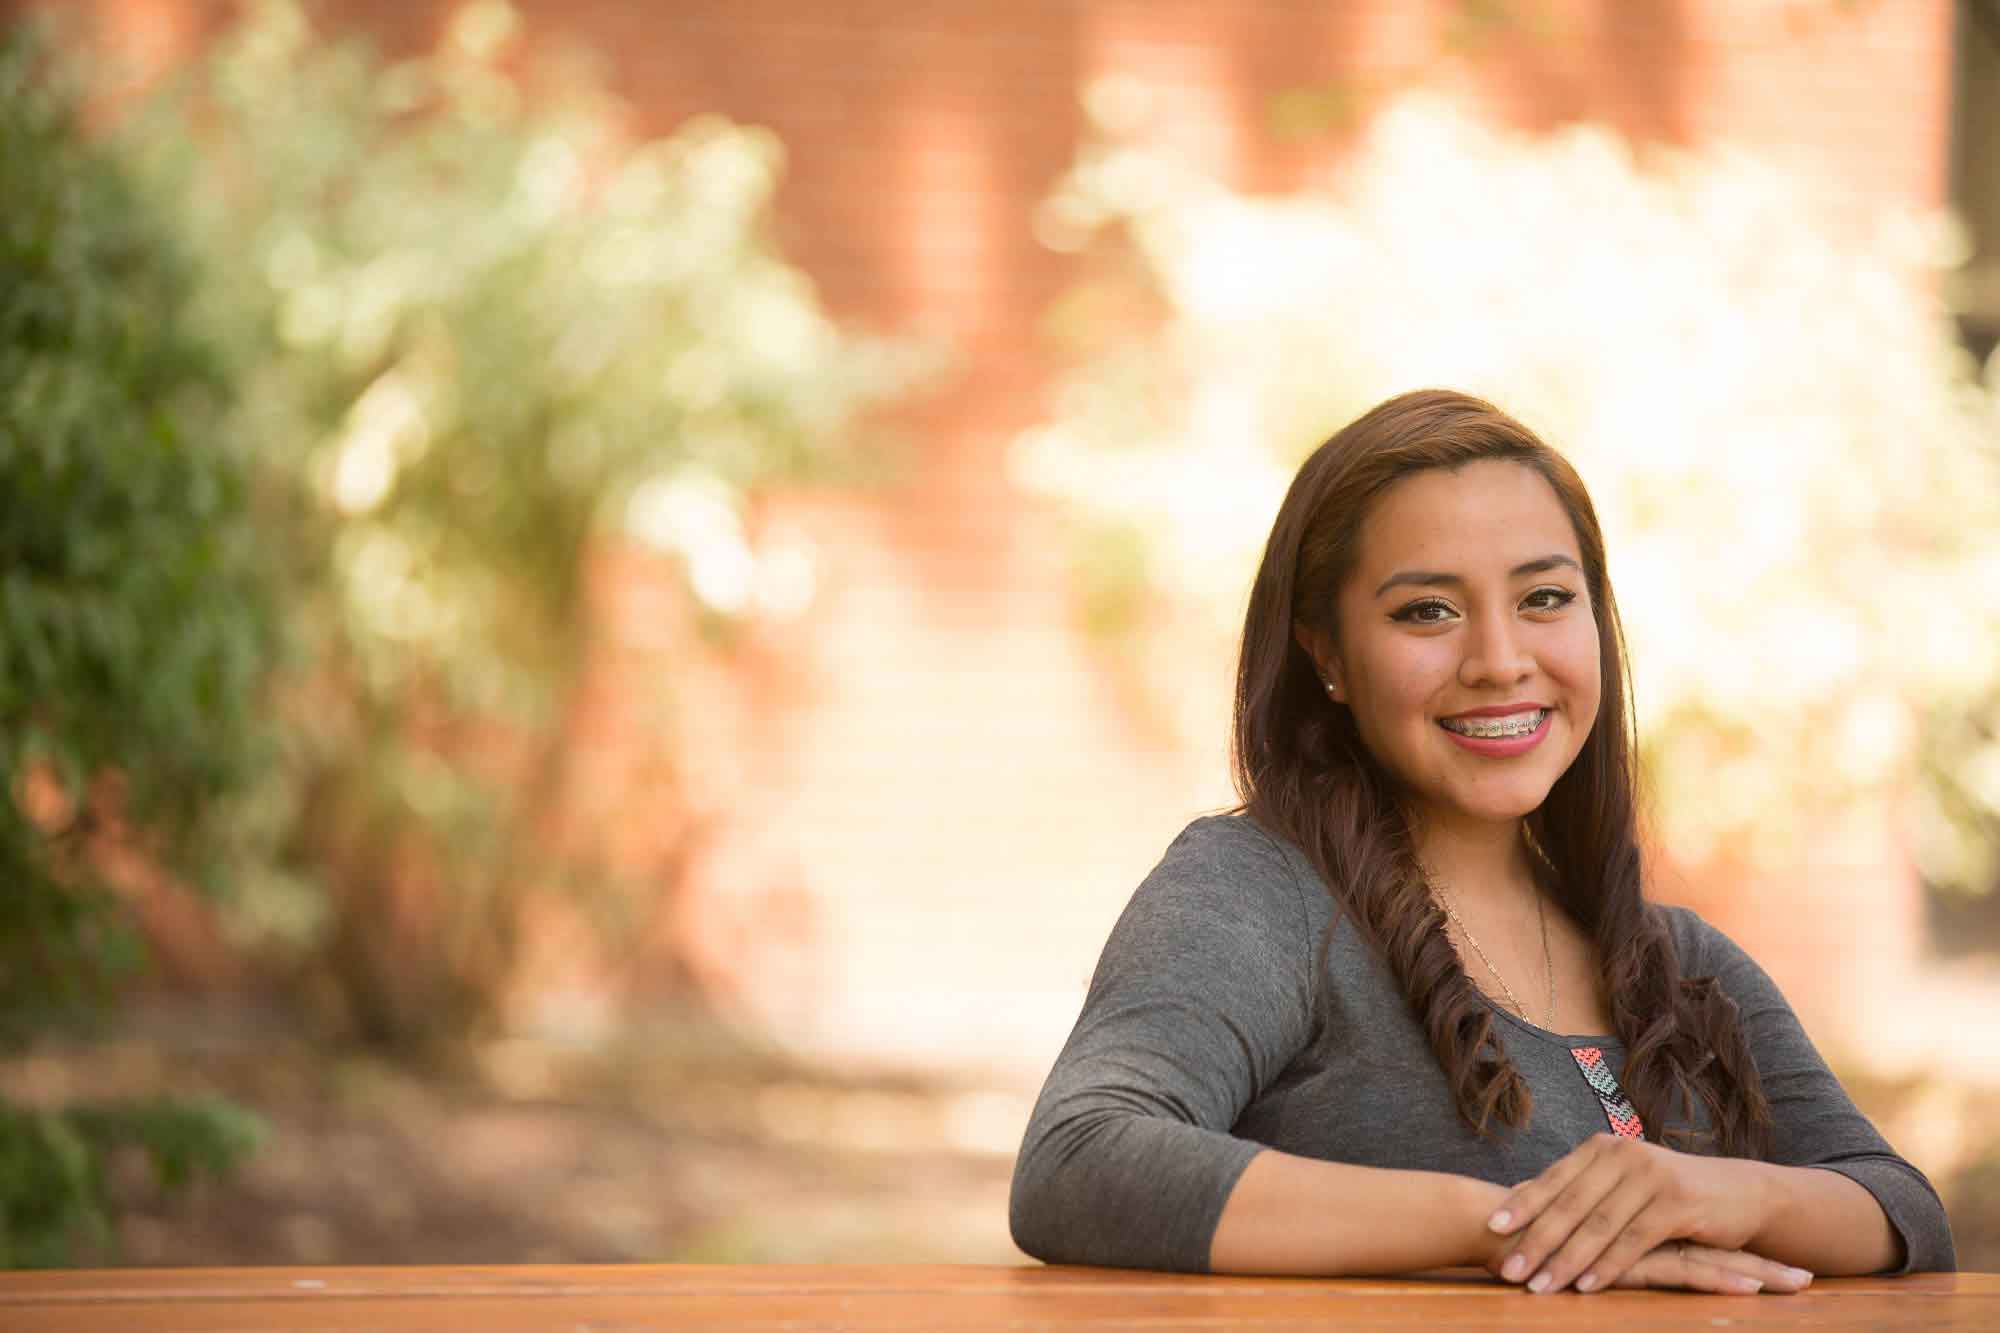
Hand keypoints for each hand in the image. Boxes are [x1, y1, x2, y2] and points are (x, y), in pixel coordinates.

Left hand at [1484, 1133, 1805, 1293]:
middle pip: (1569, 1204)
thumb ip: (1580, 1190)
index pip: (1552, 1179)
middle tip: (1508, 1269)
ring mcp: (1650, 1176)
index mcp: (1601, 1148)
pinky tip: (1587, 1287)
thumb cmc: (1668, 1194)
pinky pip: (1633, 1240)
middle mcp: (1622, 1155)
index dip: (1521, 1204)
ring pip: (1598, 1225)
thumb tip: (1520, 1199)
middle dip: (1536, 1240)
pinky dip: (1608, 1266)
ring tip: (1539, 1286)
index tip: (1490, 1228)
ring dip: (1566, 1260)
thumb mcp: (1621, 1184)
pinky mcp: (1677, 1202)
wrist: (1738, 1192)